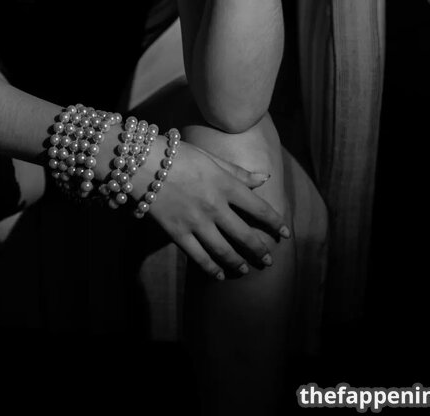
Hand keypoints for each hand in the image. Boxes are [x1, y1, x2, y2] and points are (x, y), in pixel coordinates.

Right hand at [134, 137, 290, 280]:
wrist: (143, 163)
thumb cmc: (179, 155)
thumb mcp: (212, 158)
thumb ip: (238, 173)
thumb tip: (263, 179)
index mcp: (226, 185)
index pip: (259, 209)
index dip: (275, 223)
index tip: (285, 234)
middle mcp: (215, 206)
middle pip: (245, 235)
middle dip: (260, 250)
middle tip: (269, 261)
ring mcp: (197, 222)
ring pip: (224, 250)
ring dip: (238, 263)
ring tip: (246, 269)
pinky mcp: (178, 233)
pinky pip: (198, 257)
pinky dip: (211, 268)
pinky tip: (219, 275)